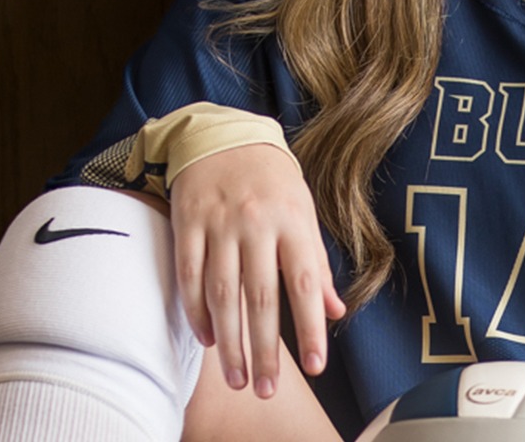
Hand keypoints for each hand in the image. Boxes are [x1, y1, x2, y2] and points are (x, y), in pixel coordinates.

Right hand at [168, 144, 345, 398]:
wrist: (224, 135)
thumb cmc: (273, 183)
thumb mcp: (305, 214)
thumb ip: (317, 264)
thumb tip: (336, 311)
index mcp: (293, 222)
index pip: (304, 283)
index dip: (310, 326)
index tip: (316, 365)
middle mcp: (257, 223)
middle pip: (260, 297)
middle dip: (264, 349)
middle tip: (265, 389)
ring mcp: (220, 223)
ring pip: (222, 293)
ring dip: (229, 342)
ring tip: (237, 378)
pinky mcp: (188, 221)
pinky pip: (189, 274)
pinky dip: (196, 311)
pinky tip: (207, 339)